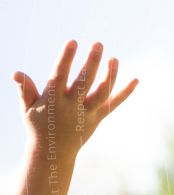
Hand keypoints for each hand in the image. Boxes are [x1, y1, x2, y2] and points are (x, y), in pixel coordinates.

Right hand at [12, 40, 137, 158]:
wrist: (52, 153)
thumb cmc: (38, 126)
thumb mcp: (27, 108)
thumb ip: (25, 90)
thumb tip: (16, 73)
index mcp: (52, 100)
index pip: (59, 75)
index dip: (66, 58)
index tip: (73, 41)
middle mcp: (71, 106)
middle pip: (84, 81)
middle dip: (92, 62)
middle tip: (98, 43)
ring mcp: (87, 112)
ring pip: (102, 92)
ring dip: (110, 75)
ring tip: (114, 58)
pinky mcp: (98, 118)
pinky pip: (114, 104)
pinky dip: (126, 92)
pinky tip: (136, 80)